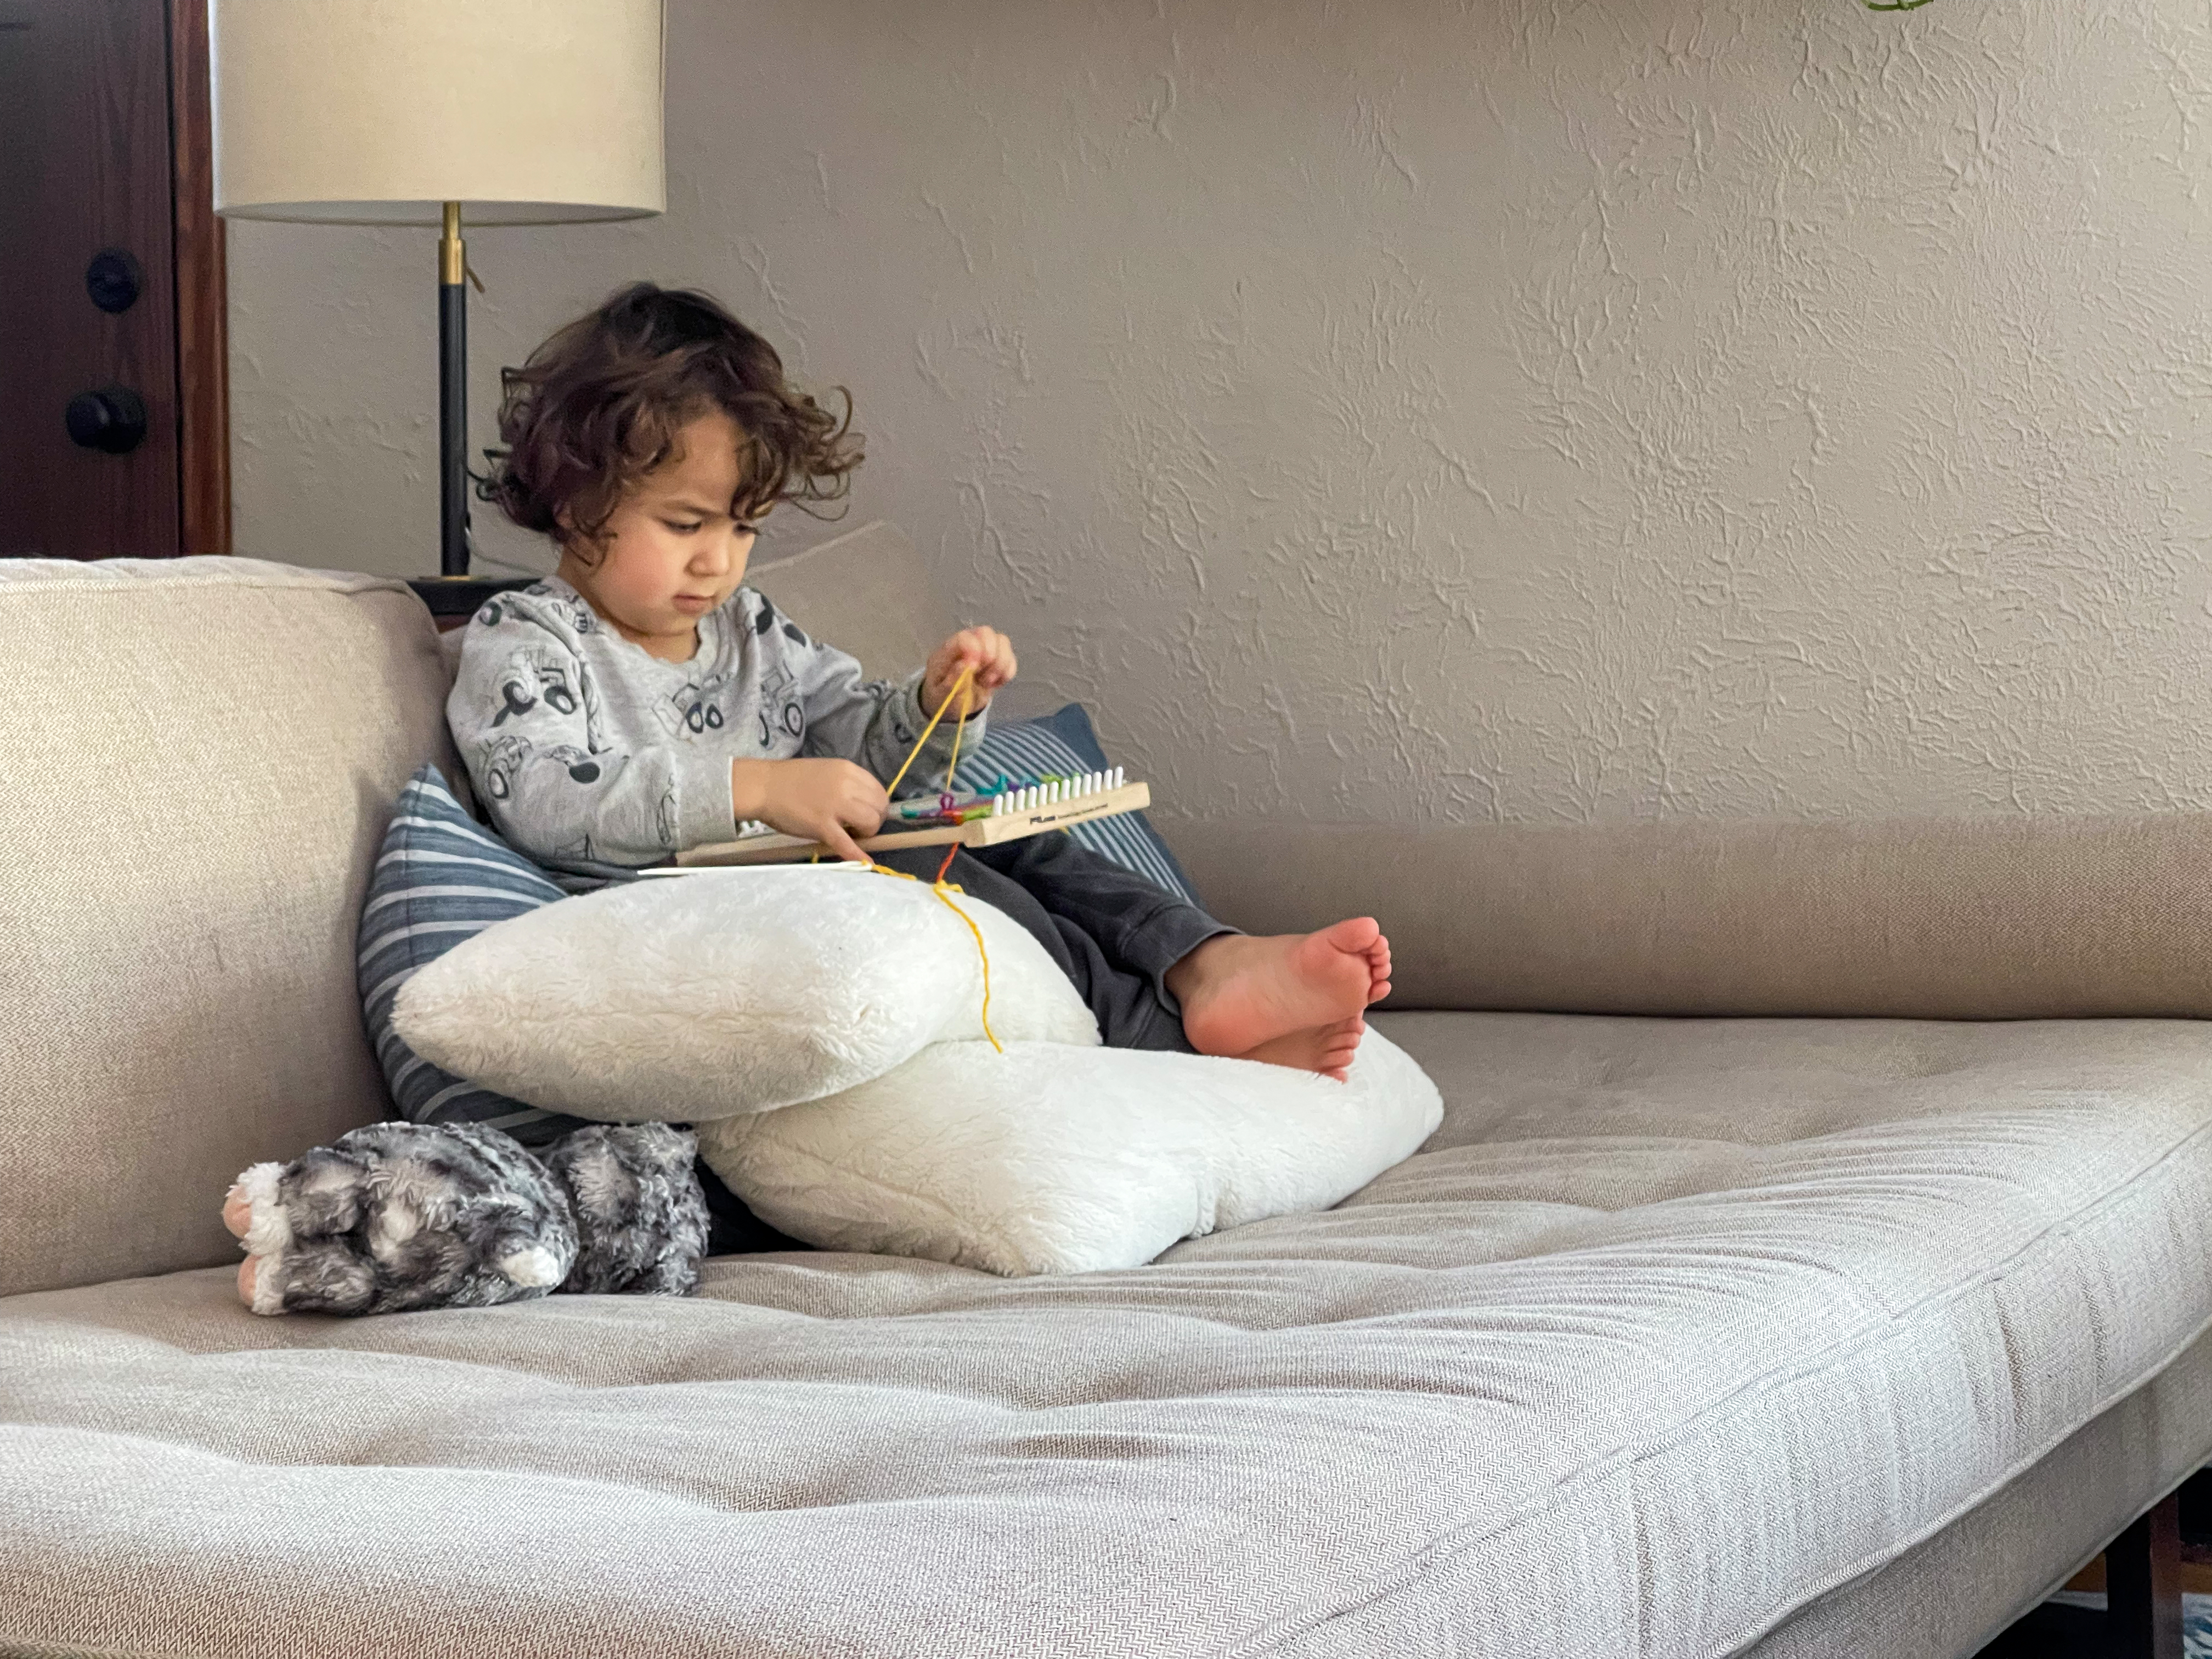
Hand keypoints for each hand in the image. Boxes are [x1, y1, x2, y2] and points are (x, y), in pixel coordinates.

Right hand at [730, 757, 887, 863]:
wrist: (763, 786)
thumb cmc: (790, 780)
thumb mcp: (827, 771)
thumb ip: (846, 784)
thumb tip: (862, 803)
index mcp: (848, 770)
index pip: (879, 791)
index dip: (876, 806)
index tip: (866, 813)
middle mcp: (846, 785)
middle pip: (879, 807)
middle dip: (875, 820)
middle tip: (860, 827)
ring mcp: (835, 805)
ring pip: (870, 822)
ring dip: (867, 833)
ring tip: (852, 835)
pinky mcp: (822, 825)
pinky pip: (846, 843)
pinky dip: (857, 855)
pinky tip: (865, 863)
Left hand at [922, 626, 1016, 715]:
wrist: (954, 703)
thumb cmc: (944, 696)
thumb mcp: (942, 695)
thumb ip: (951, 681)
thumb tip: (965, 664)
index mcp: (949, 649)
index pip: (964, 638)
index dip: (973, 650)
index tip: (973, 669)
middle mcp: (968, 643)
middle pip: (986, 632)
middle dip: (990, 655)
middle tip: (982, 677)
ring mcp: (985, 649)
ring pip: (1002, 642)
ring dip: (999, 666)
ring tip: (986, 682)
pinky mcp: (999, 659)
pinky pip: (1011, 659)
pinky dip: (1007, 673)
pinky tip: (995, 683)